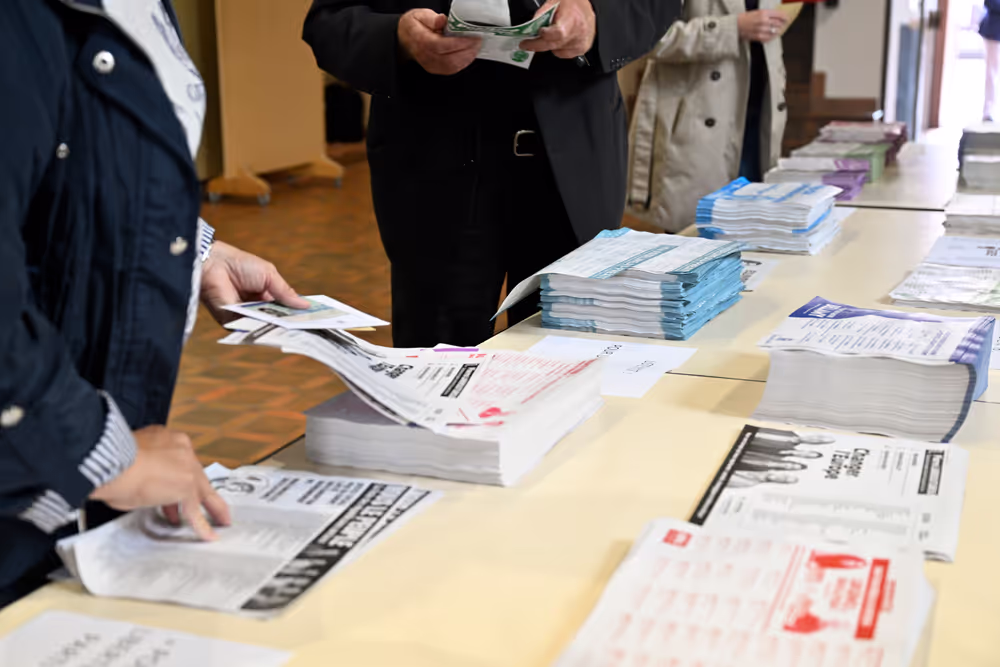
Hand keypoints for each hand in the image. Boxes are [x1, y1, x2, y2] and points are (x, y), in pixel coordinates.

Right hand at [90, 426, 230, 540]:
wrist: (112, 460)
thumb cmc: (112, 460)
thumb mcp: (131, 457)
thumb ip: (144, 469)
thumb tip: (141, 485)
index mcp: (168, 439)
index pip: (182, 462)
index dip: (181, 478)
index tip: (177, 490)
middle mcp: (182, 450)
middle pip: (198, 476)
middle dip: (201, 494)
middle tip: (207, 506)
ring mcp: (187, 469)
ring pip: (203, 492)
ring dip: (213, 508)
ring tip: (218, 521)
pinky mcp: (186, 488)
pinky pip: (194, 512)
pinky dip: (202, 526)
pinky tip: (208, 535)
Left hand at [200, 240, 309, 324]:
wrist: (215, 264)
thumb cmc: (241, 264)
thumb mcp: (270, 276)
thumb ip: (286, 293)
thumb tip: (305, 306)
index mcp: (265, 298)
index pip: (284, 311)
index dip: (297, 316)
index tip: (312, 322)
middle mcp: (255, 310)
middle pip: (276, 322)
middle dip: (291, 326)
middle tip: (309, 332)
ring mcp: (244, 318)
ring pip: (264, 328)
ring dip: (279, 330)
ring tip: (298, 334)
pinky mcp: (232, 323)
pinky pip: (250, 330)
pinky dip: (262, 331)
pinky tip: (277, 332)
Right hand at [398, 9, 481, 75]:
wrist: (404, 38)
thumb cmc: (414, 26)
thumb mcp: (420, 15)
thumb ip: (432, 18)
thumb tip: (442, 20)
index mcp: (421, 40)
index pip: (443, 45)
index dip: (461, 43)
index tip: (473, 38)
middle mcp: (425, 55)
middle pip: (450, 59)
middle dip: (467, 52)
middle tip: (478, 43)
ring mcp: (429, 64)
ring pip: (451, 67)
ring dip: (466, 59)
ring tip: (475, 49)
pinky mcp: (434, 69)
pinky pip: (450, 70)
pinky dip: (462, 64)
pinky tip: (468, 56)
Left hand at [520, 0, 595, 59]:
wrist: (585, 7)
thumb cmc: (573, 2)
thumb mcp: (555, 0)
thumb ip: (543, 12)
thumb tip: (531, 25)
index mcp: (573, 19)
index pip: (558, 33)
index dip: (545, 35)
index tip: (535, 34)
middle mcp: (579, 33)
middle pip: (554, 44)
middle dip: (537, 45)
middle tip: (526, 43)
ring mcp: (581, 43)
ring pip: (556, 51)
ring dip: (548, 45)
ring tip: (549, 35)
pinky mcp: (582, 49)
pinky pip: (563, 54)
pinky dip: (557, 48)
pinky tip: (559, 39)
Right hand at [737, 10, 786, 42]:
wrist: (736, 26)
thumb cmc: (746, 18)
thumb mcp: (758, 11)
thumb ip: (768, 14)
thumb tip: (778, 17)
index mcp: (764, 13)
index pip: (779, 15)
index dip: (785, 17)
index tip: (787, 18)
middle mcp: (764, 21)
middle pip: (779, 23)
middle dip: (782, 24)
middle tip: (783, 24)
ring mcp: (762, 30)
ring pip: (776, 31)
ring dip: (778, 30)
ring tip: (778, 29)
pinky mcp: (759, 37)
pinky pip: (770, 38)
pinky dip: (773, 36)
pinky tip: (773, 35)